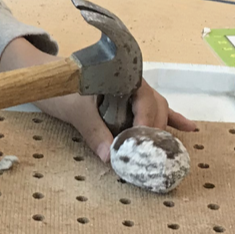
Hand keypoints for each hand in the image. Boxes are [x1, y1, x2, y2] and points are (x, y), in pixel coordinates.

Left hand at [0, 38, 194, 163]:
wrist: (45, 75)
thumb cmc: (59, 87)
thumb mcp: (74, 109)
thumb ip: (92, 131)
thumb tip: (110, 157)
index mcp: (123, 77)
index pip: (145, 100)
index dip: (147, 123)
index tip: (142, 143)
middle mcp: (133, 83)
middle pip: (156, 107)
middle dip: (155, 131)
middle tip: (150, 154)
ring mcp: (133, 91)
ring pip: (156, 110)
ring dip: (161, 129)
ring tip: (167, 148)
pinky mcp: (128, 101)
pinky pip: (153, 110)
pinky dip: (171, 119)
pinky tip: (189, 129)